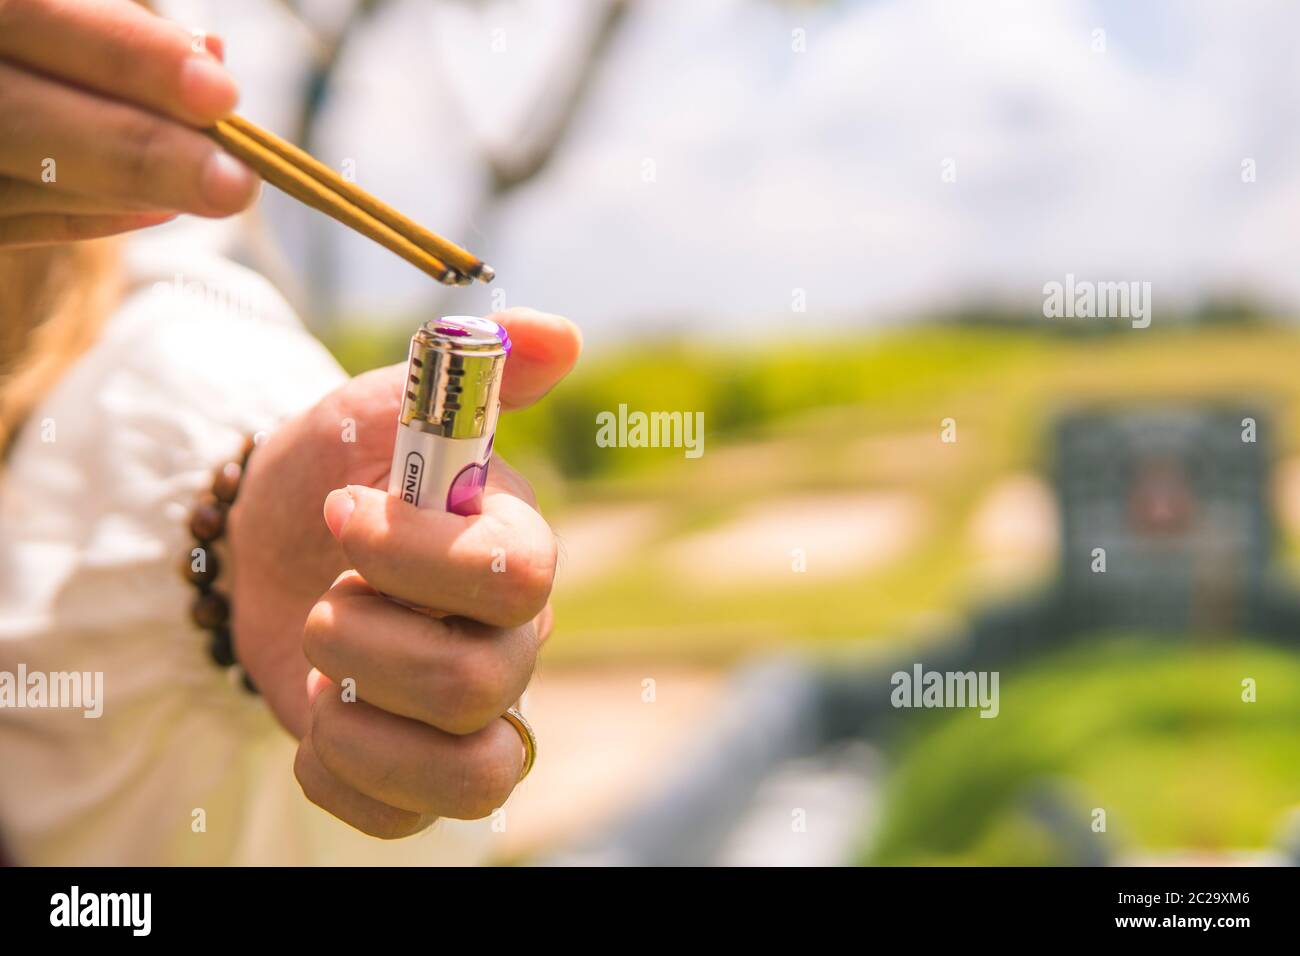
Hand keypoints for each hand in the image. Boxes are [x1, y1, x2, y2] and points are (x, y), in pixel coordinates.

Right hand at [0, 0, 257, 245]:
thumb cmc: (23, 25)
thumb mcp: (43, 6)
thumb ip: (112, 19)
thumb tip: (209, 52)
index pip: (30, 13)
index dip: (125, 55)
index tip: (219, 92)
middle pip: (17, 119)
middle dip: (139, 153)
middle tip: (236, 184)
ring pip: (22, 183)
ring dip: (128, 188)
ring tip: (216, 182)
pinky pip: (11, 221)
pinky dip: (90, 214)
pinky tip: (158, 207)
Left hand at [227, 309, 581, 836]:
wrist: (266, 548)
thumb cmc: (332, 473)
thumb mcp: (378, 405)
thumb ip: (463, 371)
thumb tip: (559, 336)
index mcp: (515, 550)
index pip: (518, 577)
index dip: (416, 555)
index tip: (343, 512)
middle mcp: (514, 641)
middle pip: (478, 683)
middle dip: (362, 637)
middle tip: (324, 594)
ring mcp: (474, 715)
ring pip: (470, 774)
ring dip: (362, 720)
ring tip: (324, 665)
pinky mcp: (420, 774)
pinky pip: (410, 818)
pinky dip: (342, 775)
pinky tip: (318, 718)